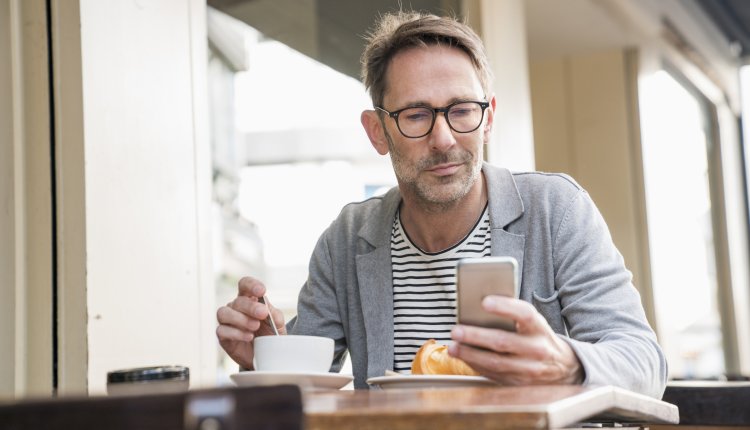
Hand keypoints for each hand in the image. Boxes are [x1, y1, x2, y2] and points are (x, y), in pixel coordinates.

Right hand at [215, 276, 286, 368]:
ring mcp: (227, 321)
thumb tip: (265, 307)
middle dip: (251, 307)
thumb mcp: (277, 323)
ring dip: (240, 319)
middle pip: (237, 301)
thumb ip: (273, 313)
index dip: (251, 285)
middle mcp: (236, 307)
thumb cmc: (270, 335)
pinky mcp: (223, 336)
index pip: (245, 285)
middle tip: (262, 314)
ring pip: (223, 313)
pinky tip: (249, 336)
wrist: (266, 356)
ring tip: (254, 327)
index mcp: (249, 299)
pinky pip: (222, 330)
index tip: (261, 291)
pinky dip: (236, 333)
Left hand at [448, 295, 582, 385]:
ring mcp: (529, 370)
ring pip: (496, 363)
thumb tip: (478, 307)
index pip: (525, 314)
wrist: (564, 368)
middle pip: (503, 341)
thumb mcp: (534, 323)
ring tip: (453, 347)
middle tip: (456, 330)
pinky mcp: (520, 383)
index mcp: (540, 328)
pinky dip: (476, 366)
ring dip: (470, 355)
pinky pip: (494, 375)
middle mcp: (537, 349)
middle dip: (476, 336)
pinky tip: (464, 357)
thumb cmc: (539, 337)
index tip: (484, 301)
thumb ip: (512, 315)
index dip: (505, 307)